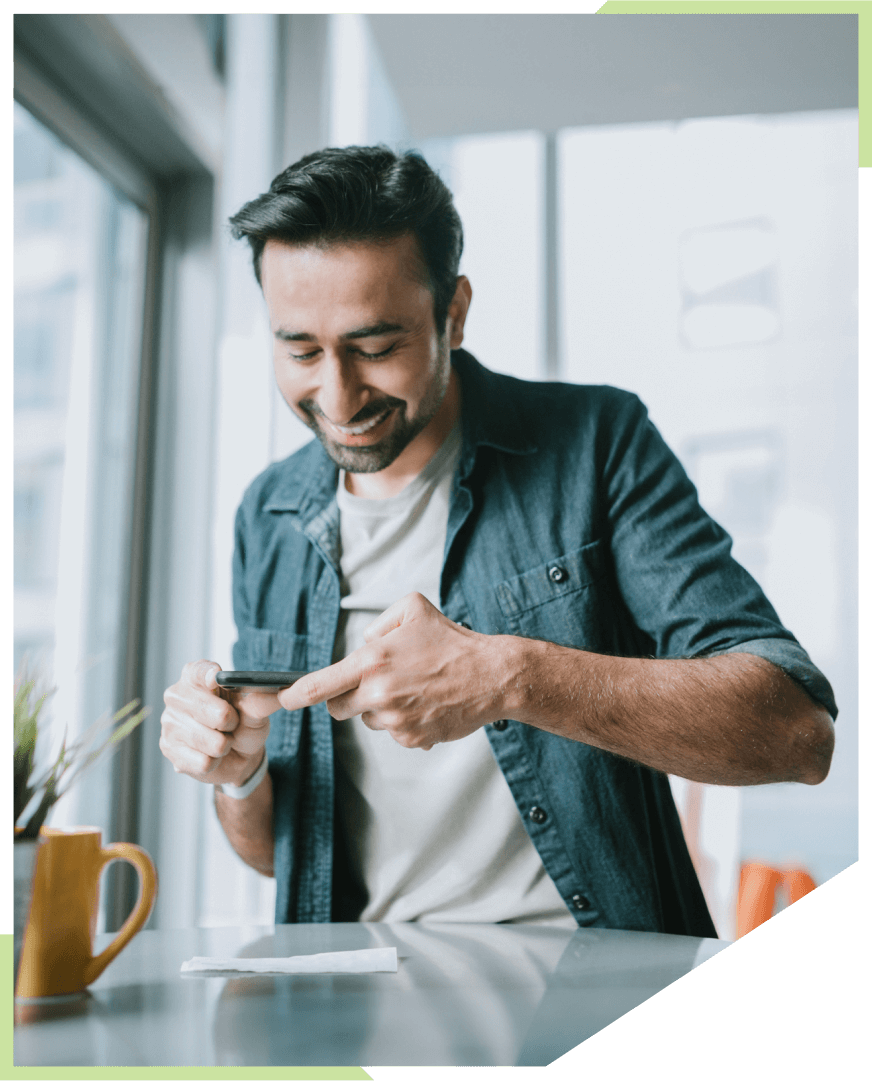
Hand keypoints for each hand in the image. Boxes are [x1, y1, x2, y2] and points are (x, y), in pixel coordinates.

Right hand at [160, 661, 282, 785]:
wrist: (237, 755)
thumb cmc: (243, 723)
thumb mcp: (256, 709)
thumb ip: (263, 700)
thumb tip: (277, 692)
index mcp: (196, 677)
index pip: (198, 671)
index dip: (208, 674)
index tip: (216, 678)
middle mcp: (177, 696)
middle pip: (213, 712)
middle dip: (231, 722)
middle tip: (231, 723)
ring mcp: (169, 722)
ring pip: (210, 741)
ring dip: (224, 745)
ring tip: (221, 740)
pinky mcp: (169, 749)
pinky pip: (203, 761)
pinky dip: (215, 762)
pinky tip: (210, 755)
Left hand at [278, 593, 508, 750]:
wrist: (491, 676)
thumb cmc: (452, 640)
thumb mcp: (412, 609)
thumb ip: (377, 624)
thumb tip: (361, 645)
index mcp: (373, 660)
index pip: (321, 684)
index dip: (294, 694)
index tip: (281, 699)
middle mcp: (379, 693)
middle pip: (339, 708)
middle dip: (348, 697)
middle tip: (376, 682)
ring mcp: (396, 720)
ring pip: (369, 719)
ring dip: (380, 708)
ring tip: (413, 688)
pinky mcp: (411, 739)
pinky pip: (394, 733)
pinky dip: (404, 721)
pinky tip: (426, 704)